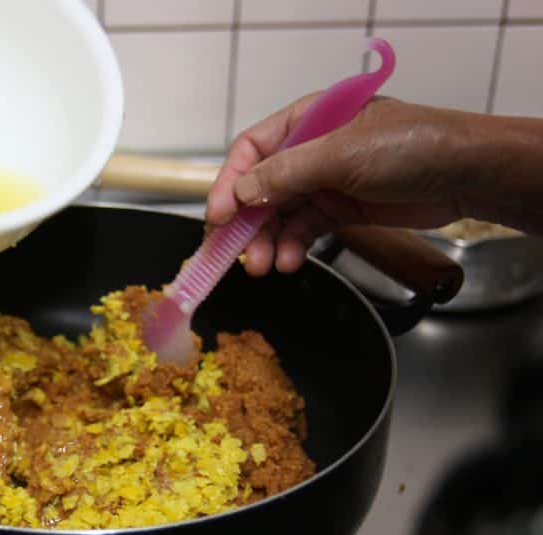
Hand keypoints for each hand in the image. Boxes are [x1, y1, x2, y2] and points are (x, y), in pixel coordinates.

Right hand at [205, 96, 531, 275]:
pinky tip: (290, 262)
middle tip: (234, 254)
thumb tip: (240, 194)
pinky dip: (293, 247)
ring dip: (268, 241)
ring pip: (280, 215)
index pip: (252, 151)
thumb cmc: (410, 146)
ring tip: (263, 266)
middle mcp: (311, 150)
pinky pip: (304, 230)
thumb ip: (285, 174)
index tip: (216, 217)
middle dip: (246, 223)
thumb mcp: (340, 155)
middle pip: (261, 188)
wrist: (466, 175)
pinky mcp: (341, 210)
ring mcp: (326, 182)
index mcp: (307, 120)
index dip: (229, 183)